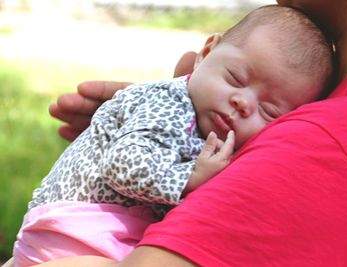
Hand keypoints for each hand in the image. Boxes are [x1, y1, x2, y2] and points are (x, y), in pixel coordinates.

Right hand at [50, 52, 196, 141]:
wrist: (192, 162)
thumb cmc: (189, 129)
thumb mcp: (184, 104)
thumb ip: (181, 80)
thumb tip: (190, 53)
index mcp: (145, 104)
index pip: (120, 93)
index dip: (100, 90)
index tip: (81, 87)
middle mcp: (132, 117)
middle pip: (103, 107)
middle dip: (81, 104)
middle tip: (59, 103)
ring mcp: (124, 133)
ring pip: (96, 123)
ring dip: (74, 117)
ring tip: (54, 112)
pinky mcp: (118, 150)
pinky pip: (98, 142)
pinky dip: (80, 137)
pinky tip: (63, 131)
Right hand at [184, 131, 234, 194]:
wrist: (199, 183)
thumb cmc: (200, 169)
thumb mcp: (203, 155)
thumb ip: (209, 144)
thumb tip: (213, 133)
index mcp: (223, 159)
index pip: (229, 145)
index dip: (230, 137)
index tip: (231, 131)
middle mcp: (227, 163)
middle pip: (227, 148)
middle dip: (219, 144)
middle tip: (209, 145)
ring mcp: (227, 167)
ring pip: (226, 153)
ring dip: (219, 149)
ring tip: (209, 153)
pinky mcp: (225, 170)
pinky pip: (225, 158)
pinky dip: (220, 155)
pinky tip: (212, 157)